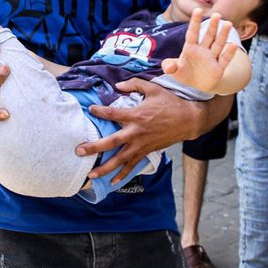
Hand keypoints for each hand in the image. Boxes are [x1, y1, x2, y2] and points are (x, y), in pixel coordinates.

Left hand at [77, 79, 209, 184]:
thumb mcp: (153, 88)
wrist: (188, 120)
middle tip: (79, 151)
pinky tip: (112, 182)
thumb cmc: (170, 103)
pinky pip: (132, 166)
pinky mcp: (146, 152)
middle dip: (94, 147)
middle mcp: (136, 133)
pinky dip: (122, 175)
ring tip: (90, 174)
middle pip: (111, 142)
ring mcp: (141, 145)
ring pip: (120, 159)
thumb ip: (134, 84)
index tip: (90, 109)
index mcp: (136, 115)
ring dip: (104, 168)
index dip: (99, 111)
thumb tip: (117, 86)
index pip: (112, 114)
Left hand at [161, 9, 238, 92]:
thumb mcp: (175, 71)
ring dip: (223, 34)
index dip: (195, 22)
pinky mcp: (218, 68)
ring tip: (228, 23)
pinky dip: (229, 52)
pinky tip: (233, 44)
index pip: (193, 33)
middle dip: (212, 26)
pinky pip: (224, 59)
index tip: (197, 10)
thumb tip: (167, 67)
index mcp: (191, 48)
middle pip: (208, 36)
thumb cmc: (185, 73)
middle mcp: (203, 50)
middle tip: (217, 14)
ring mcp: (212, 58)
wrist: (197, 85)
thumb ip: (170, 66)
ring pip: (218, 44)